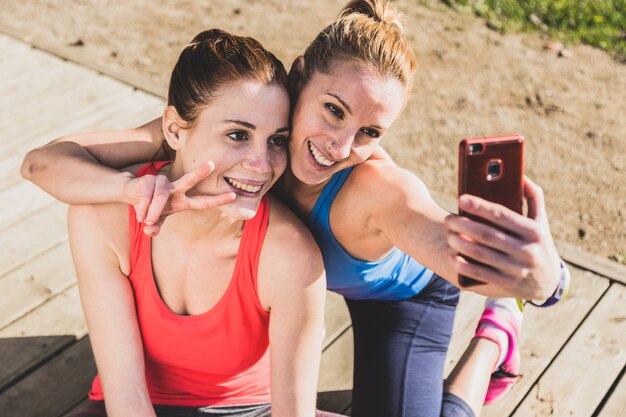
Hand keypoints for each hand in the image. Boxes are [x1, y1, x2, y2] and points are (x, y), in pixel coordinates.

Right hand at [123, 161, 235, 236]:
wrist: (133, 194)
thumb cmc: (152, 208)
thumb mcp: (155, 221)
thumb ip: (156, 227)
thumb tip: (150, 232)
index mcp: (183, 201)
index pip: (203, 201)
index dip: (218, 199)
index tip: (234, 195)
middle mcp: (176, 189)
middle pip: (189, 180)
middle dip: (199, 173)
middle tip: (211, 164)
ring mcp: (163, 183)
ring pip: (161, 195)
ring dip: (154, 211)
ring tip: (147, 220)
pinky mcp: (149, 180)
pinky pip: (148, 196)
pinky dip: (143, 208)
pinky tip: (140, 215)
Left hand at [444, 176, 560, 299]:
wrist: (549, 283)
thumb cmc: (539, 244)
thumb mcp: (541, 222)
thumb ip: (533, 197)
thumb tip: (520, 175)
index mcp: (534, 232)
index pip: (502, 215)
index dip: (479, 206)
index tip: (461, 199)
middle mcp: (527, 251)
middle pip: (487, 234)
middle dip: (463, 225)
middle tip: (448, 219)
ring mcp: (517, 270)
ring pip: (481, 254)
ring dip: (460, 244)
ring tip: (448, 235)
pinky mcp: (508, 285)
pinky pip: (481, 274)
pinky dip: (465, 265)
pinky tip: (453, 257)